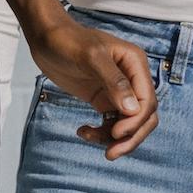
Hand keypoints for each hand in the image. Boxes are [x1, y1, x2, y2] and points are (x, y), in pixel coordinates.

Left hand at [30, 20, 154, 157]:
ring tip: (88, 137)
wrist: (45, 38)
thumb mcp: (90, 57)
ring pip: (128, 124)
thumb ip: (113, 81)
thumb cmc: (67, 41)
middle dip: (131, 137)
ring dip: (114, 138)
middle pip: (144, 117)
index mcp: (135, 64)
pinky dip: (101, 133)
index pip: (147, 101)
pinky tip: (83, 131)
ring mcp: (118, 91)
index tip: (115, 133)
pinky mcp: (103, 99)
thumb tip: (132, 109)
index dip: (135, 122)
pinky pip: (111, 123)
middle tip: (110, 154)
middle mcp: (132, 78)